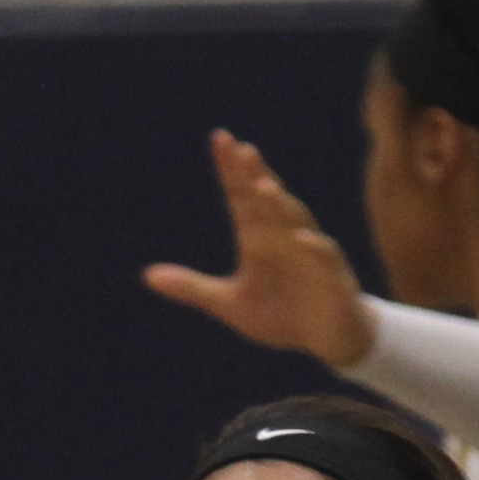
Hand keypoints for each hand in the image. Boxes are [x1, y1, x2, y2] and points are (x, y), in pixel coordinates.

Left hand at [141, 130, 375, 364]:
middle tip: (241, 149)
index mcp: (258, 238)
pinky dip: (313, 248)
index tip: (219, 139)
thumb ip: (192, 287)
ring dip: (280, 205)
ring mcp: (309, 254)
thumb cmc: (280, 315)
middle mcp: (283, 237)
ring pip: (295, 222)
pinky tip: (300, 238)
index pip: (241, 196)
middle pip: (267, 201)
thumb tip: (147, 276)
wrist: (326, 340)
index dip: (231, 170)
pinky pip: (322, 257)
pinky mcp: (331, 277)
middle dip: (255, 176)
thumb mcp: (229, 304)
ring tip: (265, 187)